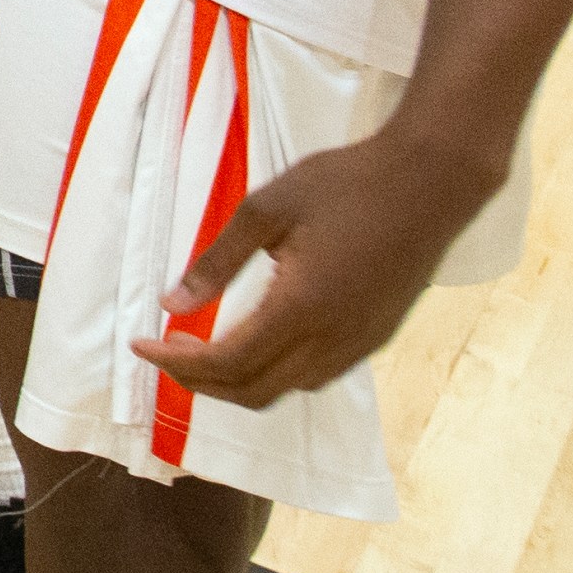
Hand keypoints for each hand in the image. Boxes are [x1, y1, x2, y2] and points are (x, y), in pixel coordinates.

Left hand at [131, 129, 484, 404]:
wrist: (431, 181)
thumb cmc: (345, 184)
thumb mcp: (265, 210)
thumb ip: (216, 262)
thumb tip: (172, 305)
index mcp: (302, 307)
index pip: (228, 362)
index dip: (177, 364)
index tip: (140, 346)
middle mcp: (334, 338)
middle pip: (255, 391)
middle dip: (200, 382)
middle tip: (165, 350)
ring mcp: (361, 342)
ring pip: (288, 388)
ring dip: (238, 380)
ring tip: (201, 347)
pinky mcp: (377, 335)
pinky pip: (317, 374)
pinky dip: (275, 371)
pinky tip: (256, 339)